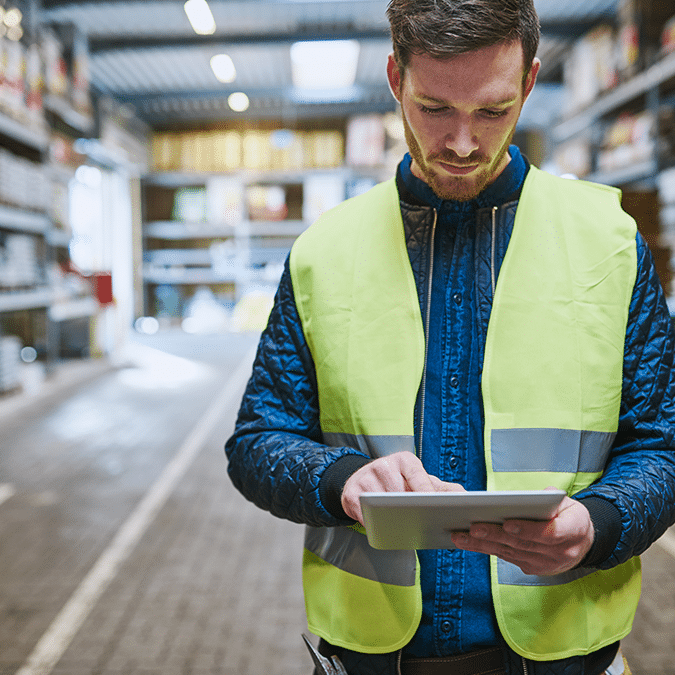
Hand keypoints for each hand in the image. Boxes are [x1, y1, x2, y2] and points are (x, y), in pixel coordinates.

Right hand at [341, 451, 463, 524]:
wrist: (360, 479)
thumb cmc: (396, 482)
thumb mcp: (418, 480)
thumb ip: (441, 488)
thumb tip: (465, 496)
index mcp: (404, 460)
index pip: (417, 474)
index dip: (426, 491)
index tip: (435, 506)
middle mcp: (383, 465)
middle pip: (399, 492)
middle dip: (410, 509)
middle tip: (422, 522)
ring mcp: (365, 478)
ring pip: (382, 504)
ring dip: (392, 518)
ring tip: (402, 527)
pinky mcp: (351, 493)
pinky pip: (364, 513)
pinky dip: (374, 523)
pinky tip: (382, 527)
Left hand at [451, 494, 594, 575]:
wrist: (583, 542)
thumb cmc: (571, 517)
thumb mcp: (569, 503)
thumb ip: (551, 499)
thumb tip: (529, 499)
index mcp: (574, 531)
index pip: (549, 533)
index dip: (527, 529)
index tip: (507, 523)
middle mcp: (561, 552)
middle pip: (523, 544)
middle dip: (496, 535)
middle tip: (473, 527)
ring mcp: (547, 564)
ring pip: (511, 553)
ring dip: (484, 545)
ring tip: (462, 536)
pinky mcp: (533, 568)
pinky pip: (508, 558)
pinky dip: (488, 550)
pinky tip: (470, 543)